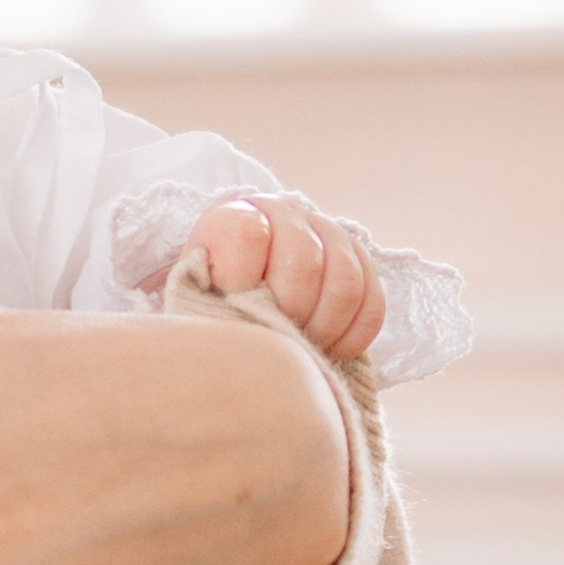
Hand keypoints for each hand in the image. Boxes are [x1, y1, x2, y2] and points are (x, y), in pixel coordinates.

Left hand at [188, 195, 386, 360]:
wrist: (234, 287)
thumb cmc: (207, 298)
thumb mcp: (191, 295)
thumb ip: (202, 301)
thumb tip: (230, 332)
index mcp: (234, 216)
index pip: (247, 235)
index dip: (242, 281)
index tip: (233, 309)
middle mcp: (285, 214)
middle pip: (304, 264)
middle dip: (288, 314)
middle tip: (273, 341)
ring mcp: (328, 234)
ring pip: (345, 283)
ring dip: (323, 327)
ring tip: (300, 350)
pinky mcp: (360, 262)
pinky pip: (372, 303)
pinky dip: (353, 335)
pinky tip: (328, 349)